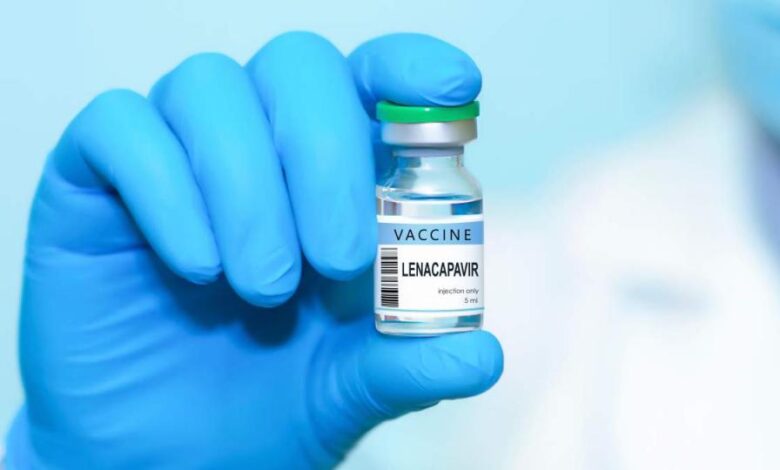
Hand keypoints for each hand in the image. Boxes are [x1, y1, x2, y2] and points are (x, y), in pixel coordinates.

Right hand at [5, 32, 501, 468]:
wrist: (168, 453)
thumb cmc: (268, 399)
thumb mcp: (351, 383)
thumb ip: (410, 362)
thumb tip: (484, 355)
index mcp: (332, 170)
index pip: (372, 75)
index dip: (411, 65)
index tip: (453, 93)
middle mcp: (257, 139)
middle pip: (297, 66)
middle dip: (325, 157)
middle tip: (337, 262)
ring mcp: (175, 150)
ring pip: (210, 88)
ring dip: (247, 187)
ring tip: (265, 289)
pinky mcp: (96, 176)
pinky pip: (120, 129)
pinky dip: (166, 191)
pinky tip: (197, 266)